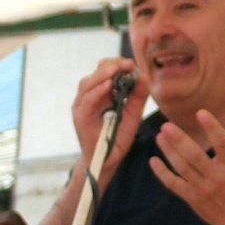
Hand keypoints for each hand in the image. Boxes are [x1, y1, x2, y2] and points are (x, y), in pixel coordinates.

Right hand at [71, 58, 147, 176]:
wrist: (107, 161)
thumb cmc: (117, 139)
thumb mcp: (133, 115)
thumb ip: (138, 97)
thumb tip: (144, 76)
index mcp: (102, 94)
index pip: (105, 71)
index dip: (117, 64)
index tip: (132, 63)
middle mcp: (90, 97)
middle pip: (96, 73)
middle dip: (111, 65)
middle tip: (127, 63)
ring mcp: (82, 106)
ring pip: (88, 83)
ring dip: (103, 74)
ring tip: (117, 69)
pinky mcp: (80, 116)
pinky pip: (87, 100)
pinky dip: (98, 91)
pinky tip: (109, 86)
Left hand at [149, 110, 224, 224]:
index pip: (222, 143)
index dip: (212, 128)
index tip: (201, 113)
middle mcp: (217, 177)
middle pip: (195, 156)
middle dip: (180, 140)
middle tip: (166, 126)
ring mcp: (203, 189)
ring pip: (182, 168)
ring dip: (169, 152)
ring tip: (160, 136)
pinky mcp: (192, 198)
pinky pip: (174, 185)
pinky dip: (162, 174)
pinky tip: (153, 161)